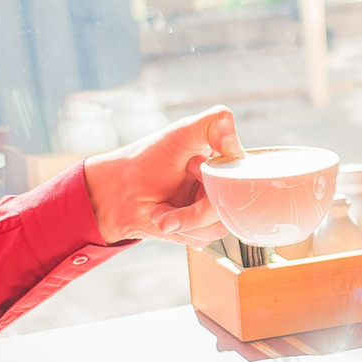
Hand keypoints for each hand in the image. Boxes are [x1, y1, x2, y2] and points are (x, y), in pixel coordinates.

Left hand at [82, 106, 237, 244]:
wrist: (117, 194)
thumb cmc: (147, 159)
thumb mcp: (182, 133)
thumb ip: (213, 123)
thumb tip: (235, 144)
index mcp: (224, 159)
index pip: (244, 175)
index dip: (220, 177)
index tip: (192, 166)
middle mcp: (222, 184)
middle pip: (233, 205)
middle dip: (199, 207)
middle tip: (171, 191)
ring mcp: (211, 208)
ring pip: (220, 225)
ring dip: (185, 220)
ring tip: (162, 208)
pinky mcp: (200, 229)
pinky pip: (205, 238)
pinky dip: (180, 230)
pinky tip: (163, 217)